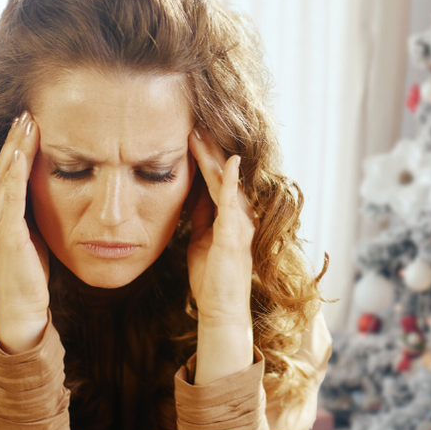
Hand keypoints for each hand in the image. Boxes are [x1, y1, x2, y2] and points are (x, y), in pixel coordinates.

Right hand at [0, 112, 49, 353]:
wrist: (23, 309)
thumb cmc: (31, 272)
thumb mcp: (32, 232)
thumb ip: (30, 209)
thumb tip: (47, 183)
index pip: (3, 171)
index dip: (14, 144)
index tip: (28, 118)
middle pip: (0, 167)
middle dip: (14, 138)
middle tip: (27, 109)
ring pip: (2, 177)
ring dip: (15, 147)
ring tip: (27, 122)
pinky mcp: (2, 236)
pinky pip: (8, 197)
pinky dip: (14, 173)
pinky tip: (21, 154)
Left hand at [186, 127, 258, 326]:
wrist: (221, 310)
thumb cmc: (211, 278)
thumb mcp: (200, 238)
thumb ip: (200, 215)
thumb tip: (192, 194)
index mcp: (230, 215)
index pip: (215, 178)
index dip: (203, 155)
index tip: (189, 131)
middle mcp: (240, 214)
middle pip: (222, 173)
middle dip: (208, 147)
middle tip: (193, 120)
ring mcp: (240, 223)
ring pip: (226, 181)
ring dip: (213, 155)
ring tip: (200, 131)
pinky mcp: (235, 234)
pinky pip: (232, 202)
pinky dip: (229, 180)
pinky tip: (228, 160)